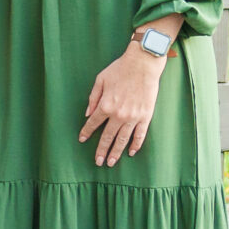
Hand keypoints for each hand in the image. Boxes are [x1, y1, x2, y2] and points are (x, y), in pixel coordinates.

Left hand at [80, 44, 164, 166]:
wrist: (143, 65)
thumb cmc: (120, 70)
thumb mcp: (100, 80)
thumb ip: (93, 98)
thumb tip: (88, 114)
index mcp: (105, 105)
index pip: (93, 123)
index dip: (87, 132)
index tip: (82, 140)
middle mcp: (118, 114)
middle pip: (108, 137)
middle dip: (101, 150)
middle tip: (98, 162)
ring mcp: (133, 117)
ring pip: (123, 139)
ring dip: (116, 152)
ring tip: (111, 162)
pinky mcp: (146, 116)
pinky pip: (140, 134)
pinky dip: (136, 144)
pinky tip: (131, 152)